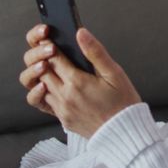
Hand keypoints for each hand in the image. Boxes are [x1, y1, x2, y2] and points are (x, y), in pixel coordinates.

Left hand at [19, 24, 141, 137]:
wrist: (125, 133)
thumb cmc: (123, 102)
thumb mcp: (114, 73)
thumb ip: (95, 52)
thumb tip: (80, 33)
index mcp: (77, 82)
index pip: (54, 58)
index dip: (49, 46)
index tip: (49, 38)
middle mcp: (65, 96)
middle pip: (43, 71)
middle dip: (43, 59)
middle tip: (49, 51)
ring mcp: (62, 110)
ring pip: (42, 87)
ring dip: (44, 76)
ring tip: (52, 67)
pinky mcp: (63, 119)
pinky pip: (47, 102)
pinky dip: (48, 91)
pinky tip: (58, 86)